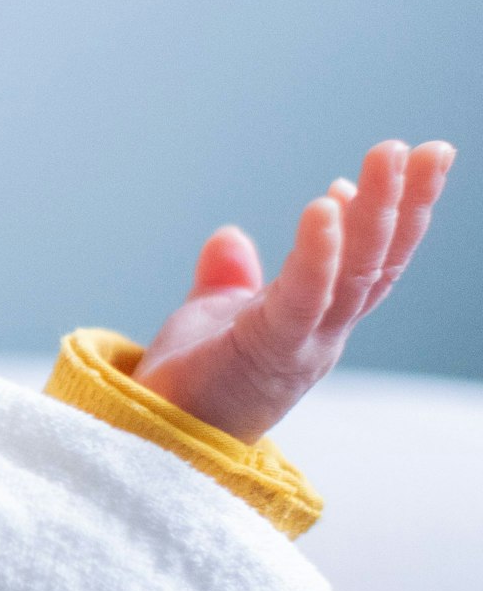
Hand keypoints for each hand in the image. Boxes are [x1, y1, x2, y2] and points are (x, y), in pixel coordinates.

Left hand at [134, 140, 454, 443]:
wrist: (157, 441)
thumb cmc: (189, 388)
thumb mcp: (210, 319)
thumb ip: (227, 281)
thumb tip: (230, 236)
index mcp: (315, 320)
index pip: (367, 262)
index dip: (391, 215)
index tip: (398, 163)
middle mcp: (322, 332)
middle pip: (378, 261)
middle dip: (407, 203)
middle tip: (432, 148)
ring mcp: (301, 345)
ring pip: (355, 272)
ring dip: (376, 213)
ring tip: (390, 156)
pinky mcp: (268, 353)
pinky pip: (302, 298)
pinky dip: (317, 253)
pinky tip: (326, 205)